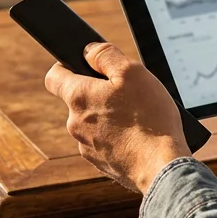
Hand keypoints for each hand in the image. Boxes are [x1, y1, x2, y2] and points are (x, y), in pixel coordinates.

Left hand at [44, 43, 191, 193]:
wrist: (162, 167)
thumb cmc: (149, 118)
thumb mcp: (132, 72)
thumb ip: (105, 55)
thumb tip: (88, 51)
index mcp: (78, 97)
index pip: (54, 76)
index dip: (66, 66)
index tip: (84, 66)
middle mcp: (75, 124)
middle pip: (80, 100)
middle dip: (99, 94)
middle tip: (127, 93)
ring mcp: (87, 147)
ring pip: (94, 123)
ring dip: (110, 117)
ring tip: (138, 118)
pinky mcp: (101, 164)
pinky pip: (105, 143)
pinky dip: (118, 138)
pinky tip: (138, 137)